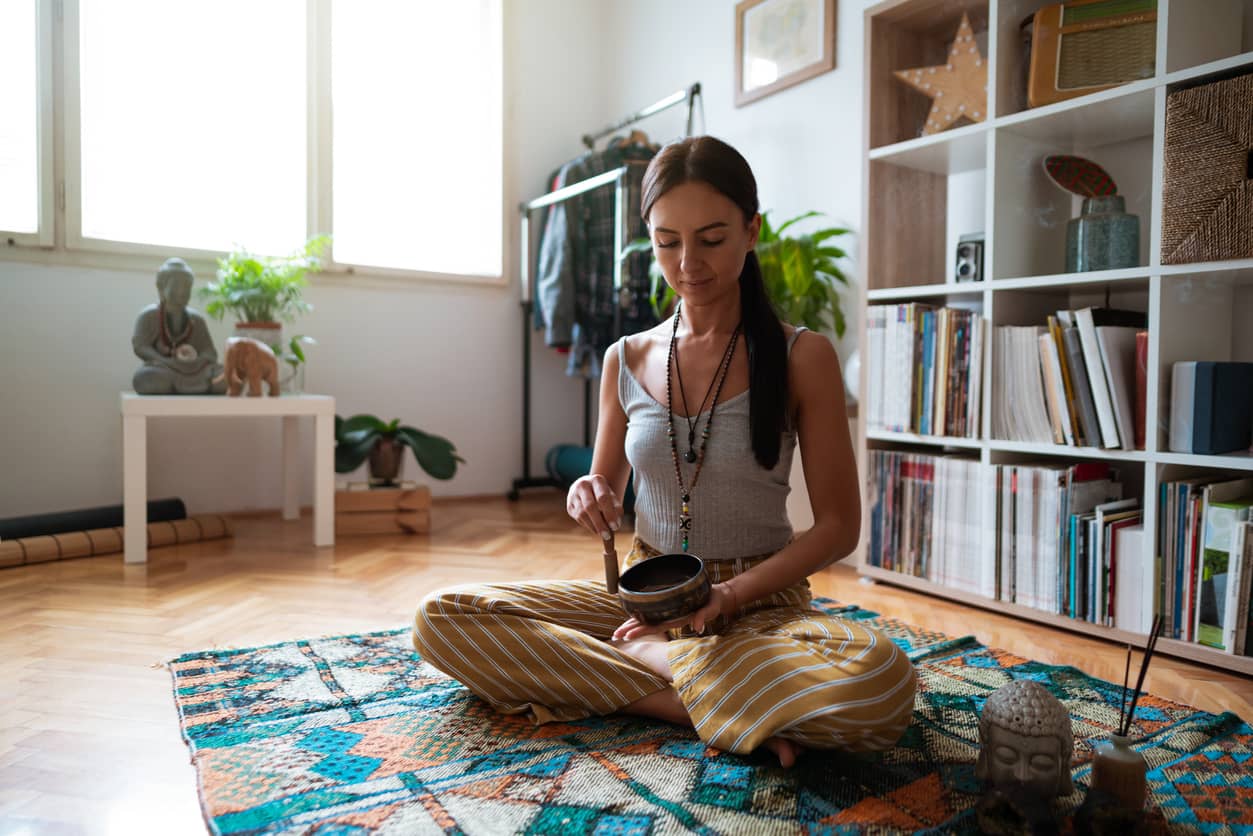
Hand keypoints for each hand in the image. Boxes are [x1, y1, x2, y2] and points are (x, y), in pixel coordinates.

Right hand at [567, 474, 621, 537]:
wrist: (588, 487)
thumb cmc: (603, 494)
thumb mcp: (612, 496)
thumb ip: (616, 508)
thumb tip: (616, 524)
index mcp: (596, 480)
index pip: (603, 498)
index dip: (609, 513)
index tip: (615, 526)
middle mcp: (583, 485)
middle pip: (589, 506)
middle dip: (599, 523)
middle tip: (607, 535)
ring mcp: (573, 495)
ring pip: (582, 514)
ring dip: (593, 526)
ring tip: (603, 533)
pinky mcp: (569, 506)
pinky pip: (578, 518)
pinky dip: (588, 525)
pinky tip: (595, 528)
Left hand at [612, 582, 735, 640]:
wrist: (717, 597)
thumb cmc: (713, 602)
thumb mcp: (711, 609)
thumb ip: (704, 617)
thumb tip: (696, 627)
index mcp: (677, 619)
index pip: (655, 627)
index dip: (641, 631)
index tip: (627, 635)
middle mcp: (670, 618)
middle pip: (647, 625)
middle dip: (630, 630)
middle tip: (614, 635)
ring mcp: (668, 614)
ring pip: (647, 620)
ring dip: (632, 625)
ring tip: (617, 632)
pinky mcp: (669, 607)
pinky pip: (651, 612)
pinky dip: (640, 615)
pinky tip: (630, 617)